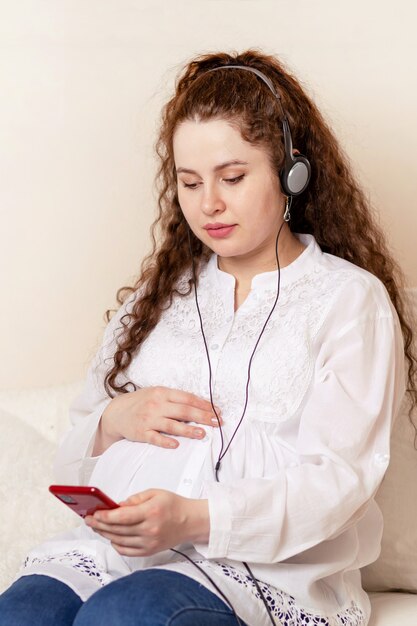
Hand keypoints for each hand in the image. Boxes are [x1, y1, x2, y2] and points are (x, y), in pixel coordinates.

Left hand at [85, 489, 208, 556]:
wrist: (190, 521)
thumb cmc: (173, 505)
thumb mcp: (154, 493)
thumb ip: (134, 499)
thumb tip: (117, 506)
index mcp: (151, 512)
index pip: (122, 517)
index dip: (105, 516)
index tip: (94, 514)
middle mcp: (149, 530)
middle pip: (117, 530)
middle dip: (99, 525)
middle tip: (88, 520)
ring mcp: (149, 543)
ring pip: (119, 541)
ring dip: (105, 534)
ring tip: (97, 527)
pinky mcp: (149, 551)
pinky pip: (126, 551)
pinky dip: (116, 544)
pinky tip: (111, 537)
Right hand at [93, 386, 221, 454]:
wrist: (116, 412)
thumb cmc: (141, 402)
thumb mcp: (157, 394)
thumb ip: (175, 399)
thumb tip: (199, 405)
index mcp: (162, 392)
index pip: (187, 398)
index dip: (204, 405)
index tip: (217, 411)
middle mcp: (156, 405)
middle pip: (183, 411)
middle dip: (202, 417)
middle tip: (216, 422)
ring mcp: (148, 419)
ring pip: (172, 425)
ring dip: (189, 430)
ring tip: (202, 434)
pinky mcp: (141, 432)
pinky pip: (155, 438)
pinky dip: (166, 441)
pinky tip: (176, 444)